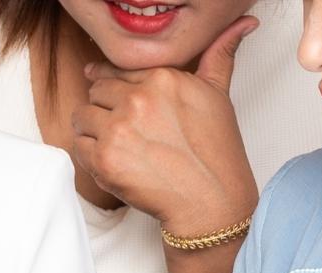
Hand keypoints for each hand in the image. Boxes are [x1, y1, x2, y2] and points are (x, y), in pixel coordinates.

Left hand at [71, 17, 258, 235]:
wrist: (208, 199)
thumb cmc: (215, 152)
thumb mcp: (218, 94)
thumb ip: (219, 55)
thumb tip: (243, 23)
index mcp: (161, 78)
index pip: (118, 69)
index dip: (109, 81)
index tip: (101, 85)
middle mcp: (137, 99)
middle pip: (96, 91)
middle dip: (102, 108)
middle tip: (115, 128)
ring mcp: (118, 129)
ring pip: (82, 117)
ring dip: (89, 130)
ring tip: (108, 144)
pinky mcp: (104, 160)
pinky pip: (78, 147)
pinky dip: (86, 154)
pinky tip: (105, 161)